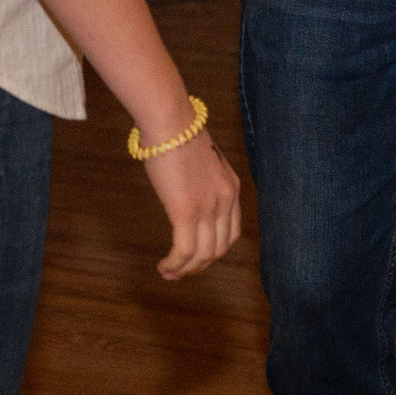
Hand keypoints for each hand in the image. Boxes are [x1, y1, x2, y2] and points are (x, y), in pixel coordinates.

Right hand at [138, 131, 240, 280]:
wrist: (170, 121)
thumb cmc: (177, 132)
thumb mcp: (200, 159)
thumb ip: (200, 179)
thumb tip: (185, 191)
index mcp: (231, 188)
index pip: (231, 232)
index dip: (214, 250)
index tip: (196, 256)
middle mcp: (225, 201)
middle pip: (219, 248)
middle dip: (200, 265)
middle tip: (181, 270)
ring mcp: (208, 208)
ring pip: (202, 255)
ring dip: (185, 270)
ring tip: (169, 273)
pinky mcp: (186, 212)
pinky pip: (185, 251)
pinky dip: (175, 264)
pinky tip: (164, 267)